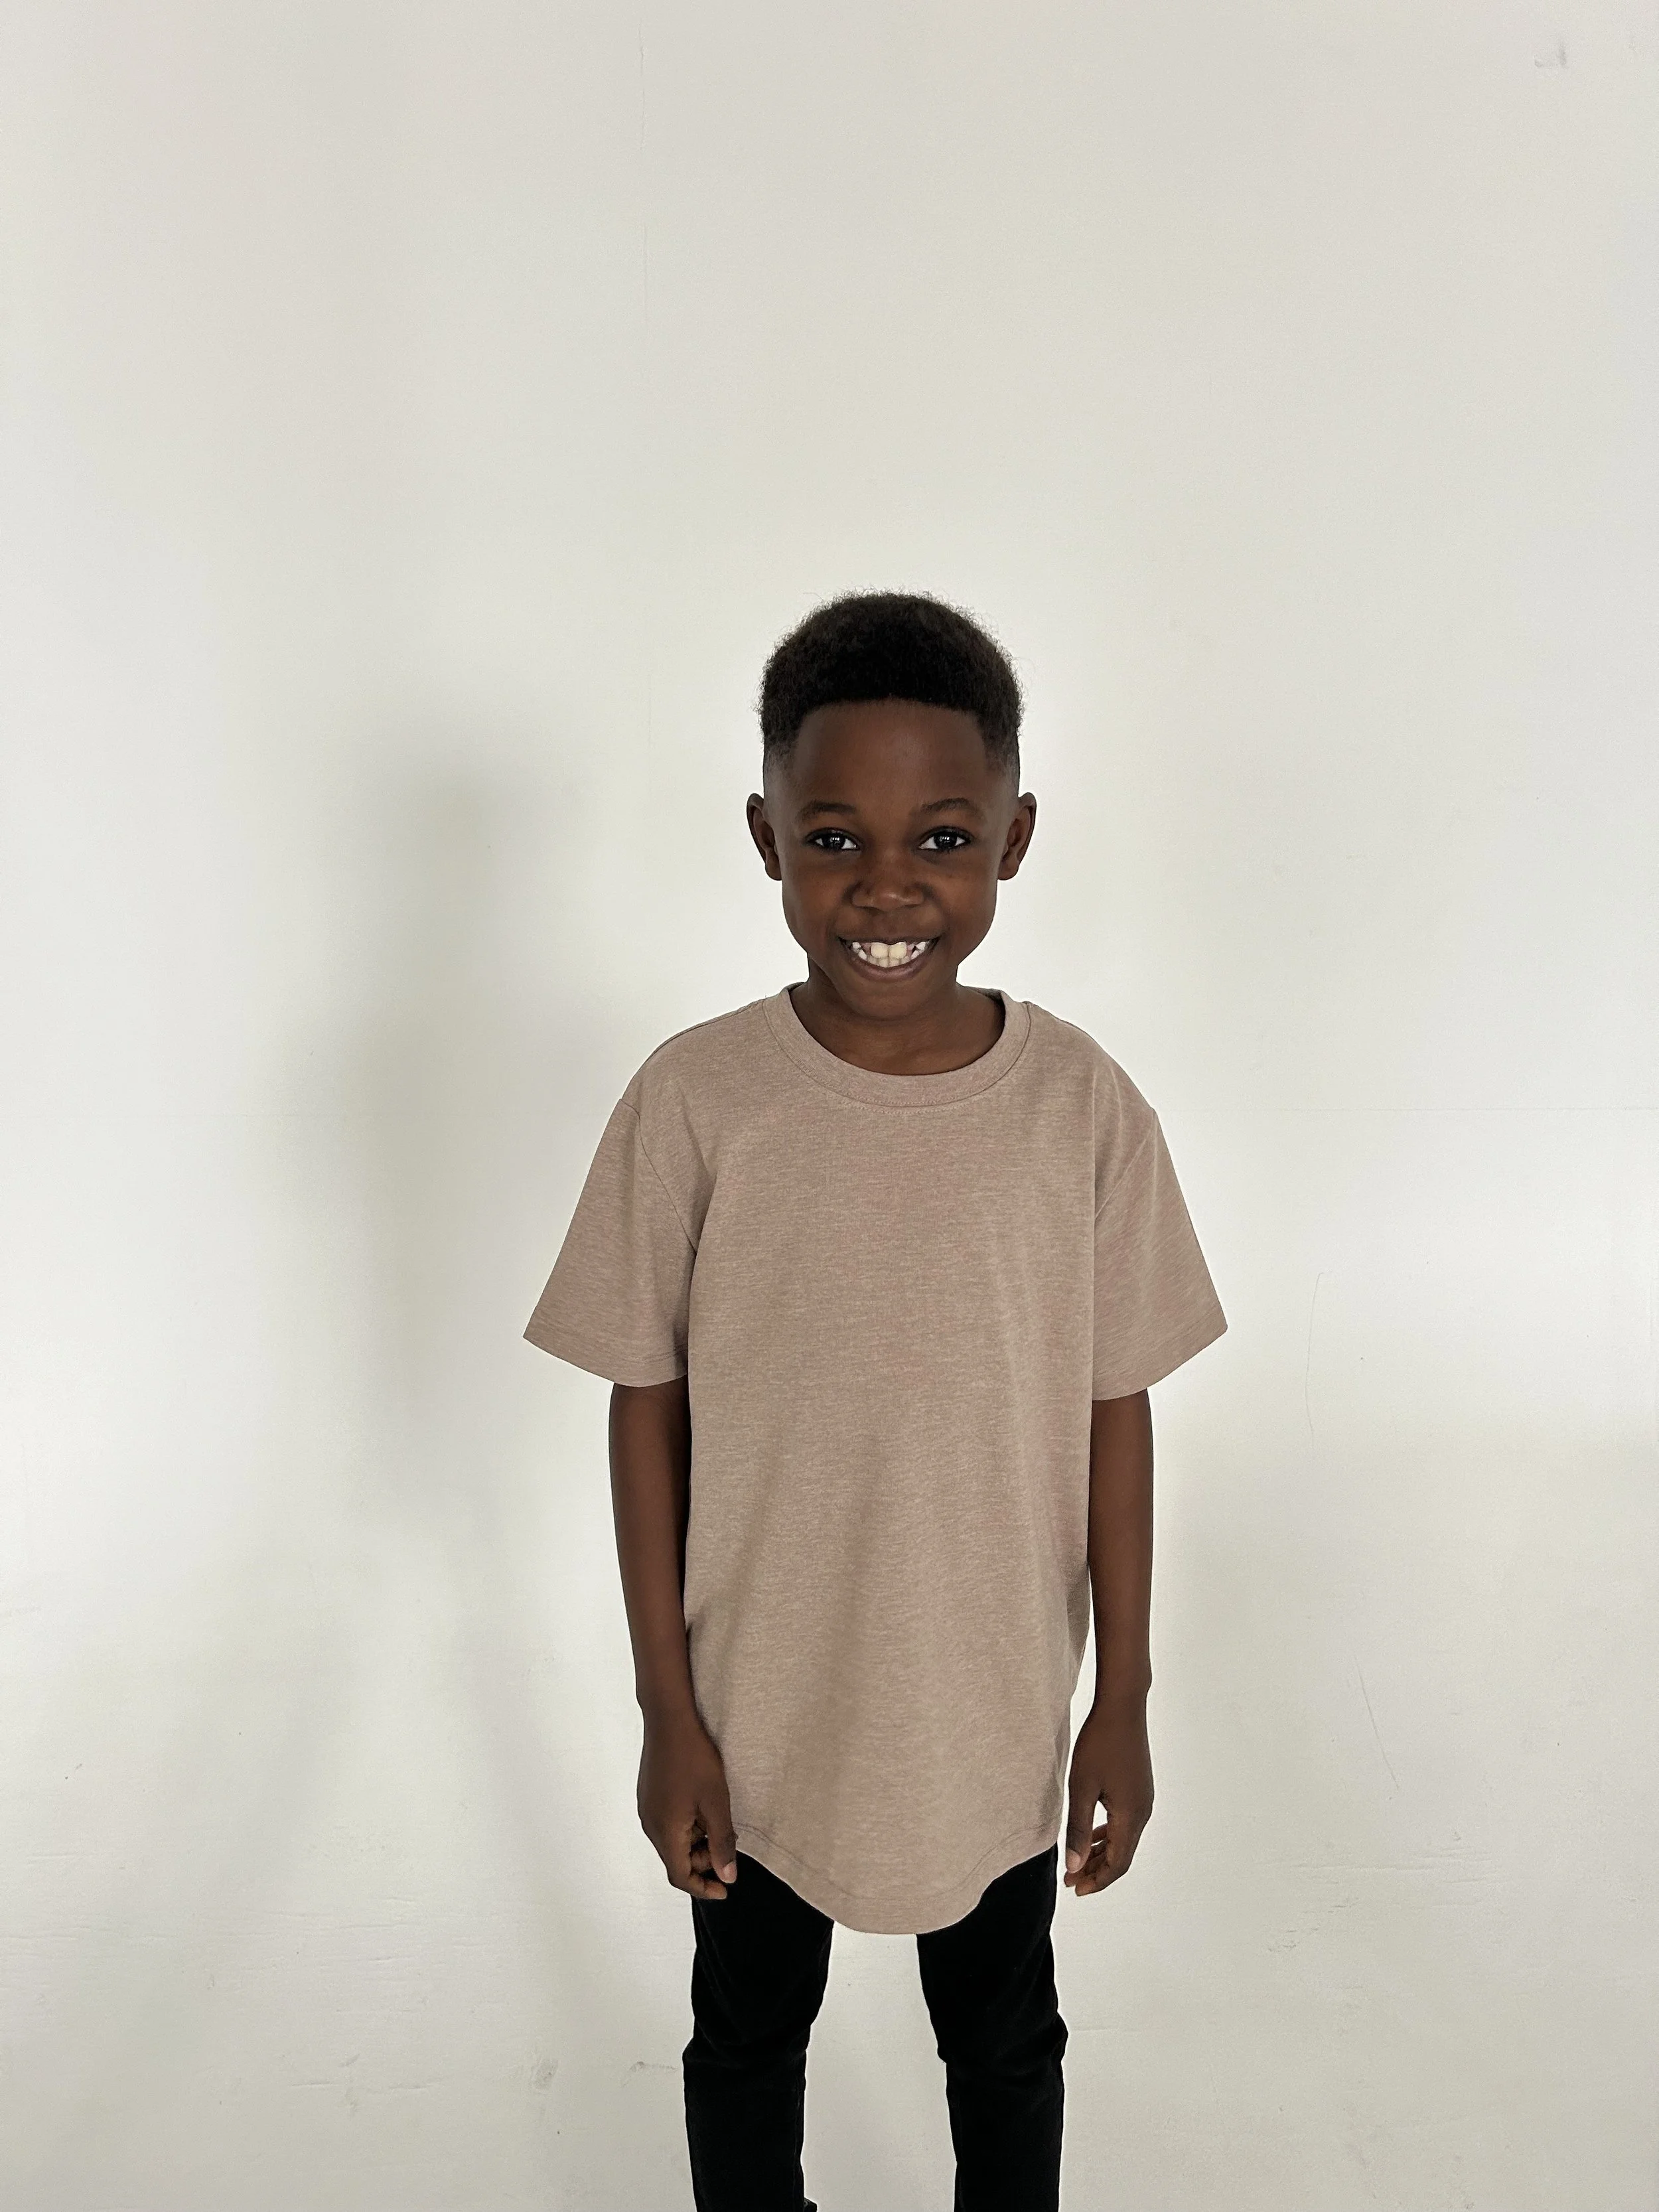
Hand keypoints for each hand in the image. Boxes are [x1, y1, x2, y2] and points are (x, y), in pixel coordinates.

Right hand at [637, 1709, 739, 1899]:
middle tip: (729, 1840)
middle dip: (704, 1859)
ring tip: (719, 1818)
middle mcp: (650, 1825)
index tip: (725, 1889)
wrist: (669, 1719)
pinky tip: (704, 1805)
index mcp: (665, 1832)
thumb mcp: (716, 1802)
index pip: (680, 1877)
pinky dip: (687, 1825)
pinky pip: (668, 1823)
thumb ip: (722, 1842)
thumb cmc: (694, 1758)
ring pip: (673, 1840)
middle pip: (677, 1859)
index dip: (703, 1888)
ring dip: (697, 1840)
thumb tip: (727, 1876)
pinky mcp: (649, 1795)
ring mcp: (647, 1809)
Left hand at [1063, 1697, 1152, 1896]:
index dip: (1096, 1880)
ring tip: (1077, 1861)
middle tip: (1070, 1879)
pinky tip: (1092, 1834)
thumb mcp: (1082, 1787)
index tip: (1073, 1889)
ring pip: (1124, 1839)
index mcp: (1131, 1816)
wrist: (1122, 1707)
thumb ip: (1078, 1829)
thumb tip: (1074, 1865)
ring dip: (1102, 1853)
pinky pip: (1125, 1823)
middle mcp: (1143, 1812)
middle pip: (1122, 1855)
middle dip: (1096, 1870)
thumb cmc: (1099, 1744)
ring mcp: (1143, 1800)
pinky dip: (1108, 1835)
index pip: (1118, 1864)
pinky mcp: (1139, 1789)